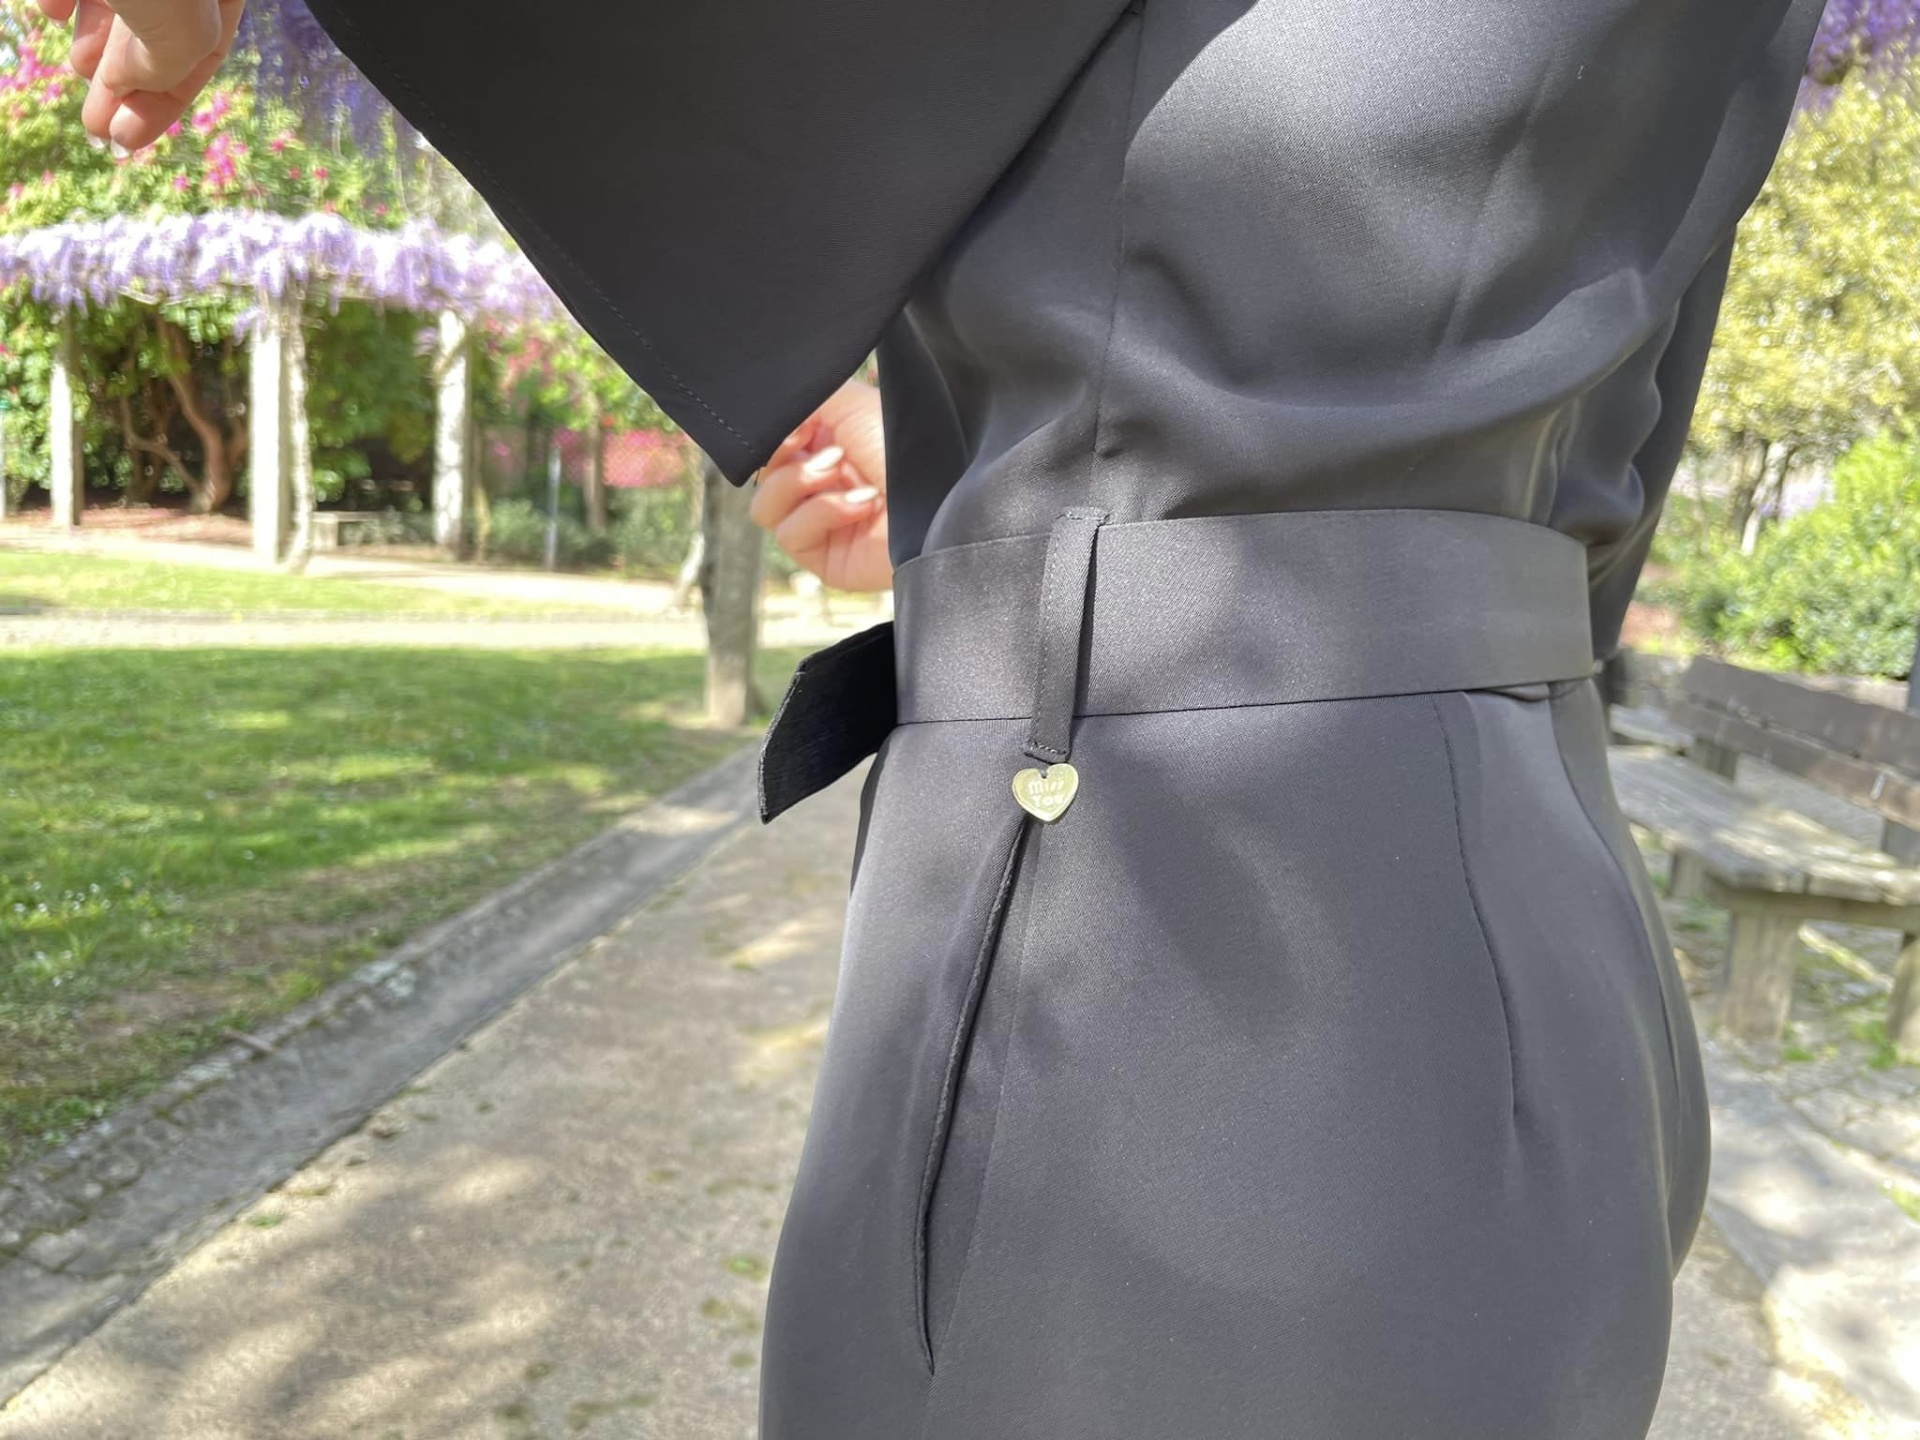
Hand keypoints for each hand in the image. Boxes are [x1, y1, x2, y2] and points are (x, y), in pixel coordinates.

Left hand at [37, 0, 246, 151]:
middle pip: (155, 33)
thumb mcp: (181, 28)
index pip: (205, 52)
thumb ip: (165, 65)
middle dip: (122, 83)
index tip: (128, 138)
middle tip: (97, 125)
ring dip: (94, 45)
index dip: (167, 102)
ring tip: (77, 68)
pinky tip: (53, 15)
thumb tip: (126, 84)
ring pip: (116, 5)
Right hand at [750, 377, 891, 593]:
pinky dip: (823, 512)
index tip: (797, 427)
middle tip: (829, 451)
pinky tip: (862, 505)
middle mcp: (822, 485)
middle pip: (761, 476)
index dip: (772, 434)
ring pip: (765, 507)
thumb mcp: (848, 403)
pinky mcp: (825, 559)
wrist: (940, 492)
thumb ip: (801, 400)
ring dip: (798, 483)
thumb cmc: (905, 444)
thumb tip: (767, 417)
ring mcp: (821, 525)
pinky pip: (791, 534)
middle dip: (786, 457)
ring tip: (839, 472)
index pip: (771, 446)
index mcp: (827, 446)